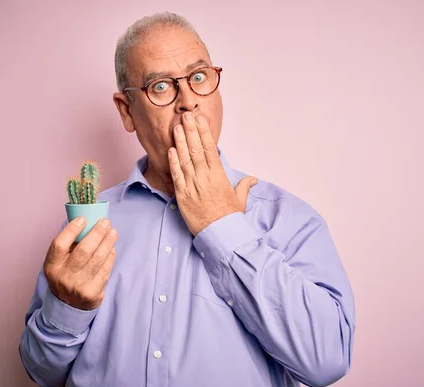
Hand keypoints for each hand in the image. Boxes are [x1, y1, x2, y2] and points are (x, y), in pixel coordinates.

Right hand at [43, 217, 117, 309]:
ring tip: (113, 232)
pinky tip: (112, 248)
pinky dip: (110, 256)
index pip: (59, 245)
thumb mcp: (58, 263)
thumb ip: (68, 246)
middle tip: (105, 222)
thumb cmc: (65, 275)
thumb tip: (87, 222)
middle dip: (97, 233)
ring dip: (108, 242)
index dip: (71, 230)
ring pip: (97, 259)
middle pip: (83, 251)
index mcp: (52, 266)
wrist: (67, 305)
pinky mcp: (92, 294)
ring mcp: (78, 286)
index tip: (83, 219)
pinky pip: (105, 270)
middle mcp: (63, 277)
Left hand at [168, 112, 257, 235]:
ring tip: (177, 127)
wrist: (219, 234)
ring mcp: (192, 186)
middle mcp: (205, 178)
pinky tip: (171, 150)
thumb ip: (244, 186)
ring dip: (180, 142)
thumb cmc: (230, 217)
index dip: (204, 133)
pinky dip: (173, 162)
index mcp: (219, 176)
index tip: (200, 120)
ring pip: (185, 159)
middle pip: (196, 150)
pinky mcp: (182, 195)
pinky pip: (177, 176)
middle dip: (191, 131)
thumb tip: (252, 179)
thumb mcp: (240, 200)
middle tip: (185, 116)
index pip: (210, 149)